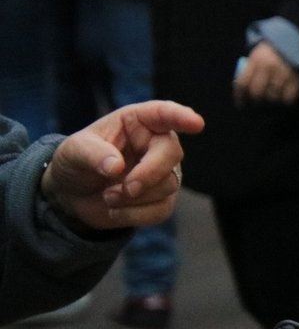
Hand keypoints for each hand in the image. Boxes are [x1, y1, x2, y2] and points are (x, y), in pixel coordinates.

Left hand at [41, 101, 204, 231]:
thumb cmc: (76, 162)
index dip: (180, 116)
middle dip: (149, 173)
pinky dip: (135, 215)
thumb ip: (91, 154)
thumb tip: (116, 166)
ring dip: (134, 198)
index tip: (196, 123)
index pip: (162, 114)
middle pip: (172, 154)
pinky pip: (161, 209)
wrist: (73, 194)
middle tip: (125, 188)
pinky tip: (116, 210)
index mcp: (137, 122)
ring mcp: (163, 172)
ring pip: (168, 185)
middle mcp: (156, 144)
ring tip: (108, 197)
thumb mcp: (72, 151)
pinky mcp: (163, 199)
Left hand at [234, 42, 298, 106]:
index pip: (243, 83)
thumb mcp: (258, 55)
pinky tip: (284, 104)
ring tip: (270, 107)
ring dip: (271, 105)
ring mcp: (282, 73)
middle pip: (257, 93)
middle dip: (255, 104)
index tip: (241, 105)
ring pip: (272, 97)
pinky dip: (285, 103)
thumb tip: (243, 90)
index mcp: (255, 60)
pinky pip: (288, 97)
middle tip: (256, 108)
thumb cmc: (272, 52)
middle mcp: (267, 67)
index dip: (240, 97)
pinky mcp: (295, 78)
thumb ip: (251, 70)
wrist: (295, 40)